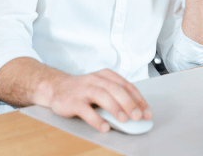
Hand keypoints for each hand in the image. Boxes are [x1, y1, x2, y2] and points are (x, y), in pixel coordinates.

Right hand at [35, 69, 151, 131]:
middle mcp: (95, 79)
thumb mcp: (102, 89)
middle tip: (138, 116)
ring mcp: (83, 89)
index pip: (127, 86)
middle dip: (129, 103)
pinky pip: (85, 110)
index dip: (138, 99)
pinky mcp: (72, 100)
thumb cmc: (84, 90)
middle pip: (116, 89)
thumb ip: (117, 98)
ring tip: (124, 120)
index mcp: (106, 75)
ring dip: (115, 108)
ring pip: (101, 96)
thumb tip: (136, 114)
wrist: (56, 88)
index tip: (147, 112)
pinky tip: (104, 126)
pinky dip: (96, 119)